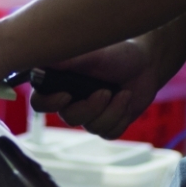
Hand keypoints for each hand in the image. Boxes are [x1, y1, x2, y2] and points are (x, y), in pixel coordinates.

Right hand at [29, 40, 162, 139]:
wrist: (145, 63)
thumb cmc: (116, 53)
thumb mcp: (94, 53)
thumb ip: (70, 59)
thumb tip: (45, 62)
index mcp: (60, 82)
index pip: (40, 102)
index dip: (49, 103)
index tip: (67, 95)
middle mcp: (71, 100)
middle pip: (69, 118)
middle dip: (91, 108)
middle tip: (106, 92)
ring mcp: (89, 114)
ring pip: (92, 127)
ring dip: (112, 110)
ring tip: (124, 92)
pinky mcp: (106, 124)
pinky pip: (108, 133)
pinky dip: (121, 117)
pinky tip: (126, 100)